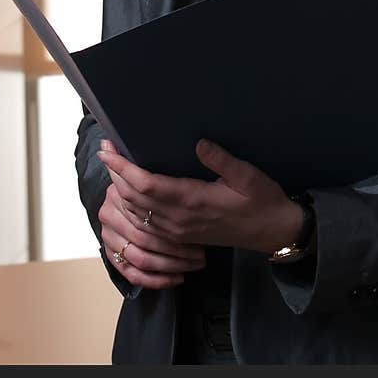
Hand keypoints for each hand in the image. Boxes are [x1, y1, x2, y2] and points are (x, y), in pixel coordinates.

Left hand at [97, 137, 304, 254]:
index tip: (110, 149)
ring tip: (112, 166)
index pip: (146, 185)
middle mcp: (179, 218)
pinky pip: (146, 223)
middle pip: (134, 198)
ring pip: (137, 212)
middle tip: (105, 149)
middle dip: (115, 173)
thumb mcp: (249, 176)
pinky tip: (128, 192)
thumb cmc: (262, 201)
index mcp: (193, 200)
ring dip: (120, 189)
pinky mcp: (181, 235)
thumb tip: (199, 142)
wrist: (272, 233)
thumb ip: (222, 160)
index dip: (124, 167)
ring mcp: (178, 230)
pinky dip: (131, 206)